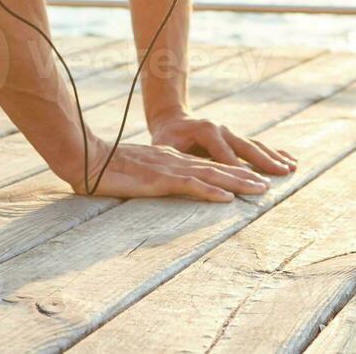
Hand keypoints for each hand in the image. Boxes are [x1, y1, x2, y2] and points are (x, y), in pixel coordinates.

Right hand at [65, 138, 274, 202]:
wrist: (87, 156)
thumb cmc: (105, 164)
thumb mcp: (136, 168)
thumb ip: (152, 173)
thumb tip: (161, 181)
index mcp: (170, 158)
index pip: (207, 164)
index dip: (231, 171)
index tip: (251, 178)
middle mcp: (175, 161)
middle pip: (217, 167)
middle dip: (244, 176)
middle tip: (268, 184)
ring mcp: (169, 169)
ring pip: (212, 174)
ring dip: (238, 183)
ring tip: (260, 189)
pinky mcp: (160, 179)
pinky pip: (191, 185)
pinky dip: (211, 191)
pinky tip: (227, 198)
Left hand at [148, 109, 296, 177]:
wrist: (173, 120)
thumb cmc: (166, 137)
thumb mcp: (165, 146)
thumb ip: (176, 159)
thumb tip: (185, 176)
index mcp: (206, 131)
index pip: (223, 153)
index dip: (236, 168)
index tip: (249, 181)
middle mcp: (222, 129)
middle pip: (246, 147)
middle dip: (264, 161)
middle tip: (281, 173)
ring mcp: (231, 132)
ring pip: (256, 145)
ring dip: (274, 157)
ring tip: (291, 168)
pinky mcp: (236, 138)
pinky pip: (257, 145)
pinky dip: (274, 152)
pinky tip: (291, 160)